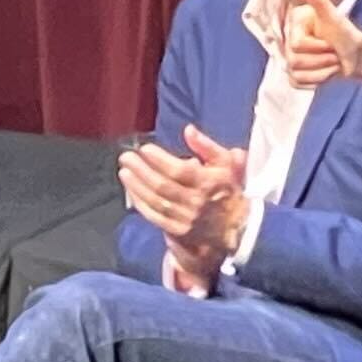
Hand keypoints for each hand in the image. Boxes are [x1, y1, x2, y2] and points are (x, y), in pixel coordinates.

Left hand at [121, 126, 250, 282]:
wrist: (236, 227)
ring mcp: (185, 218)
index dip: (160, 160)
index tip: (145, 149)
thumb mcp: (226, 164)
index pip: (180, 171)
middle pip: (162, 186)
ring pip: (155, 201)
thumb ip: (207, 146)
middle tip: (127, 156)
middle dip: (141, 170)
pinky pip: (154, 216)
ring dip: (136, 185)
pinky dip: (140, 203)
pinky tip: (131, 190)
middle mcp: (196, 202)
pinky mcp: (178, 231)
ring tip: (124, 170)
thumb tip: (188, 130)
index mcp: (208, 183)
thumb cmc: (228, 189)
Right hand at [278, 0, 360, 89]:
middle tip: (333, 54)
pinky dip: (316, 81)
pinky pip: (298, 84)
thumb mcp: (334, 17)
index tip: (330, 42)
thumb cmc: (347, 35)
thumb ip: (319, 0)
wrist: (356, 56)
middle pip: (295, 62)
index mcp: (295, 25)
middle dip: (322, 61)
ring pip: (297, 74)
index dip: (318, 47)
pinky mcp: (295, 76)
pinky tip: (325, 72)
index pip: (297, 45)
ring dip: (322, 72)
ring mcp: (290, 60)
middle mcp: (289, 41)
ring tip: (332, 62)